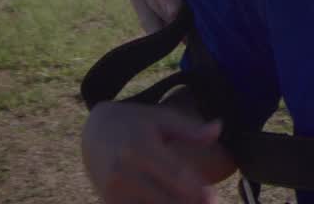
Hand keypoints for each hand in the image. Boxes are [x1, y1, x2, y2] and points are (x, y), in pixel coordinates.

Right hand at [82, 101, 221, 203]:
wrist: (95, 132)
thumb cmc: (136, 123)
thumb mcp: (161, 118)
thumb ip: (190, 129)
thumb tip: (219, 129)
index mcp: (139, 148)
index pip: (173, 173)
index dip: (195, 189)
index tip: (213, 198)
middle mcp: (123, 172)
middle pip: (163, 199)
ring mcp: (113, 192)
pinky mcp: (109, 203)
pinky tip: (171, 203)